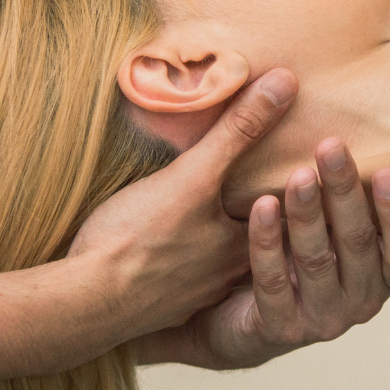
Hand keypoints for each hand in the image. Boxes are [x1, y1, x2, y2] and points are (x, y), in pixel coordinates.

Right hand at [65, 68, 297, 343]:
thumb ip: (239, 131)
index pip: (287, 214)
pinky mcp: (158, 306)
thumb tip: (287, 84)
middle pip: (253, 238)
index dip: (295, 189)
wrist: (81, 302)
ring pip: (218, 262)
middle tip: (264, 182)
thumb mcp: (193, 176)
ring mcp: (191, 296)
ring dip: (220, 239)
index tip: (307, 167)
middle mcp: (226, 278)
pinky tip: (173, 248)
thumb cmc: (136, 239)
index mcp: (243, 248)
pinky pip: (183, 280)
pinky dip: (186, 262)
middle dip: (259, 212)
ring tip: (217, 211)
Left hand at [139, 137, 389, 368]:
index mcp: (383, 274)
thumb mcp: (334, 231)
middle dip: (343, 191)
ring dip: (307, 214)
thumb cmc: (298, 261)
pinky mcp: (281, 329)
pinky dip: (267, 241)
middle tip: (330, 146)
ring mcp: (322, 319)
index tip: (386, 169)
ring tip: (296, 175)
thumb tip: (363, 125)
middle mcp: (361, 300)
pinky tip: (262, 207)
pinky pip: (273, 280)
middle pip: (357, 241)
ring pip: (316, 260)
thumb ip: (352, 197)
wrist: (240, 321)